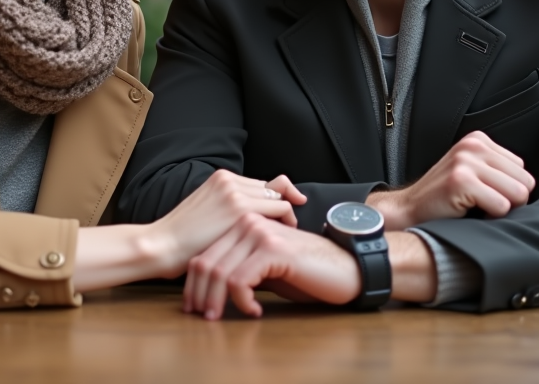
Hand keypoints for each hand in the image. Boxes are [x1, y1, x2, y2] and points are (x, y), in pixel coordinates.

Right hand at [151, 170, 305, 276]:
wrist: (162, 245)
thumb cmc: (182, 240)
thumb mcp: (207, 213)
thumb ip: (228, 209)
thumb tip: (252, 219)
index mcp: (221, 179)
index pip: (262, 185)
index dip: (275, 199)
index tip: (284, 215)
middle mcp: (229, 180)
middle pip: (274, 188)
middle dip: (283, 208)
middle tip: (287, 229)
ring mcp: (236, 192)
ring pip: (280, 198)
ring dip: (286, 216)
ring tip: (285, 237)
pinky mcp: (241, 208)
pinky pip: (281, 209)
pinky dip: (288, 222)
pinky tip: (282, 240)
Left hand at [183, 216, 358, 318]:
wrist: (345, 269)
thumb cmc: (306, 271)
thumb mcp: (266, 267)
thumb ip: (240, 267)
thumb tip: (211, 288)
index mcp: (243, 223)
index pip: (204, 252)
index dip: (194, 282)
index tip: (193, 305)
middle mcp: (248, 222)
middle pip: (207, 261)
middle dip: (199, 294)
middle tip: (202, 316)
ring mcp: (260, 233)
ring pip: (220, 271)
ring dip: (216, 300)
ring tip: (220, 317)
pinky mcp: (273, 249)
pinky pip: (240, 280)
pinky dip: (241, 300)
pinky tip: (254, 311)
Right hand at [367, 131, 534, 228]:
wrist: (409, 209)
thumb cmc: (445, 197)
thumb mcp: (472, 171)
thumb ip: (498, 171)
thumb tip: (532, 187)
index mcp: (478, 140)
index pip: (522, 169)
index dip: (508, 188)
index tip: (486, 193)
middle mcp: (473, 146)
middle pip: (525, 181)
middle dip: (510, 200)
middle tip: (483, 204)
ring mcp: (466, 162)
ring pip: (517, 194)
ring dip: (500, 208)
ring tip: (477, 206)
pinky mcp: (461, 181)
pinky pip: (501, 206)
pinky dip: (490, 217)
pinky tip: (468, 210)